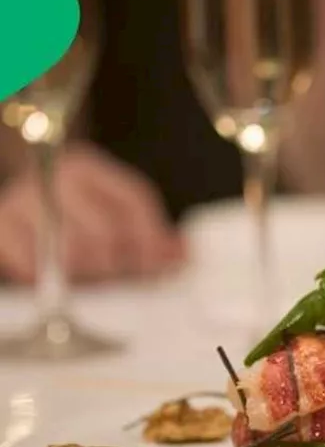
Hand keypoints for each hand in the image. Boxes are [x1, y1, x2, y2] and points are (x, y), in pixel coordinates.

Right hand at [0, 143, 183, 283]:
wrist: (17, 212)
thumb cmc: (69, 215)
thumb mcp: (109, 213)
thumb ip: (149, 233)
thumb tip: (184, 254)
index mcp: (87, 167)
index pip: (133, 201)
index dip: (152, 237)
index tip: (163, 262)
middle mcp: (53, 177)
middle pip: (105, 232)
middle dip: (119, 262)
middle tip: (118, 273)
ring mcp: (22, 201)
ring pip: (72, 251)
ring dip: (87, 273)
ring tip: (90, 276)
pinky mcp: (1, 226)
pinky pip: (33, 265)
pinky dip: (49, 278)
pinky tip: (56, 279)